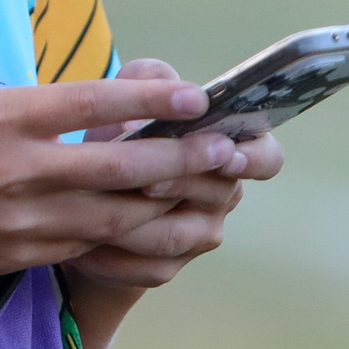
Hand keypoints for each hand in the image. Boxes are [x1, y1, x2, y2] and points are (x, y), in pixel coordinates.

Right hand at [0, 73, 243, 307]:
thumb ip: (14, 107)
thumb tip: (69, 103)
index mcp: (0, 117)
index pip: (92, 103)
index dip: (153, 100)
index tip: (197, 95)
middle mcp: (17, 169)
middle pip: (121, 164)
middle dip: (185, 158)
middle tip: (231, 149)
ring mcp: (20, 220)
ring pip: (118, 215)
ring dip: (174, 203)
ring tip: (215, 192)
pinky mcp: (17, 257)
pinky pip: (89, 248)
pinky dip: (133, 238)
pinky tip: (164, 229)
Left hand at [74, 57, 284, 288]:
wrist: (82, 200)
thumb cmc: (116, 139)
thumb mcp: (125, 101)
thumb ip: (145, 80)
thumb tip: (164, 80)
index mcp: (226, 150)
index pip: (266, 157)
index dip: (254, 158)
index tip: (228, 154)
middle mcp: (220, 195)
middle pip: (216, 194)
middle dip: (179, 183)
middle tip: (145, 181)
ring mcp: (197, 236)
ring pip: (176, 235)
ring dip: (137, 221)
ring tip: (98, 207)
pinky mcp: (164, 268)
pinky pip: (146, 268)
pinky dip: (112, 256)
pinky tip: (81, 244)